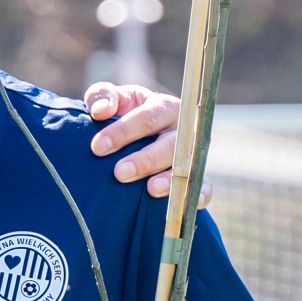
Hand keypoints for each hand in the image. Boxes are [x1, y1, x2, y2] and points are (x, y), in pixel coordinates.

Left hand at [83, 83, 210, 205]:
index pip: (146, 118)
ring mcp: (193, 154)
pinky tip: (184, 204)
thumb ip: (102, 96)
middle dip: (145, 160)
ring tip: (150, 189)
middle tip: (119, 173)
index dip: (123, 132)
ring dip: (169, 179)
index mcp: (164, 107)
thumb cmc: (127, 115)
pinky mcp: (198, 178)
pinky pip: (204, 187)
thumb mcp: (115, 101)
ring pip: (186, 167)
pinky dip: (199, 195)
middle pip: (169, 145)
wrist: (142, 138)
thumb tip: (100, 111)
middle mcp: (183, 130)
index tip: (97, 147)